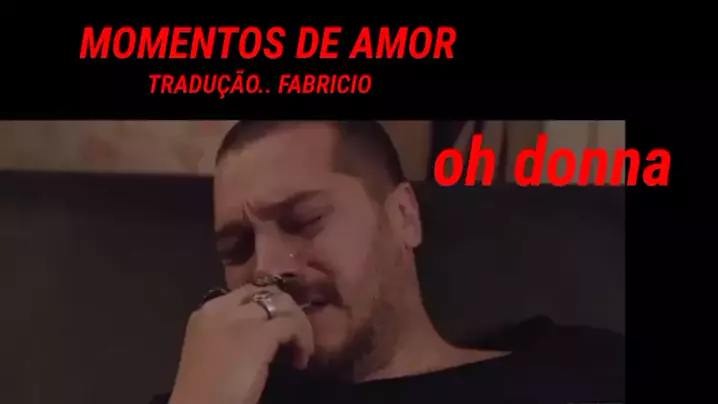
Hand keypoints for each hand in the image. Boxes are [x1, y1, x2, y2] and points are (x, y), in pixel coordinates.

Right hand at [168, 284, 313, 403]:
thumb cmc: (205, 391)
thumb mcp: (212, 351)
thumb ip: (230, 333)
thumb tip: (259, 330)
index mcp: (205, 312)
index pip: (244, 293)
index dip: (267, 305)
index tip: (278, 325)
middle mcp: (222, 308)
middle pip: (265, 293)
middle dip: (286, 310)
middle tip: (294, 334)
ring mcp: (241, 318)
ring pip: (283, 304)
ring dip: (298, 323)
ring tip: (301, 349)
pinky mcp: (260, 334)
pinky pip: (292, 324)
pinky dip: (303, 339)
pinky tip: (301, 359)